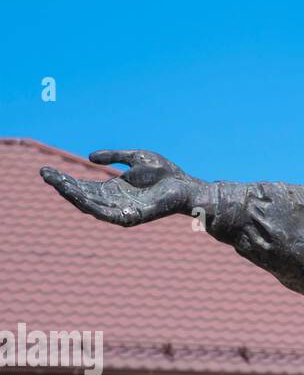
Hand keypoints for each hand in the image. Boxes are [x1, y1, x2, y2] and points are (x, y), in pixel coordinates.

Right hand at [40, 150, 199, 226]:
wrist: (187, 187)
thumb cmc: (166, 174)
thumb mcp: (136, 158)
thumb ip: (114, 157)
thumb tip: (89, 158)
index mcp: (113, 189)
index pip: (83, 185)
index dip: (65, 179)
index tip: (46, 170)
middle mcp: (113, 201)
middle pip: (82, 195)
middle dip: (63, 186)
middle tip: (45, 174)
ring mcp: (120, 210)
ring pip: (90, 205)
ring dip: (72, 195)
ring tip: (57, 183)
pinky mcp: (130, 217)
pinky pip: (106, 214)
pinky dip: (91, 206)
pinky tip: (78, 198)